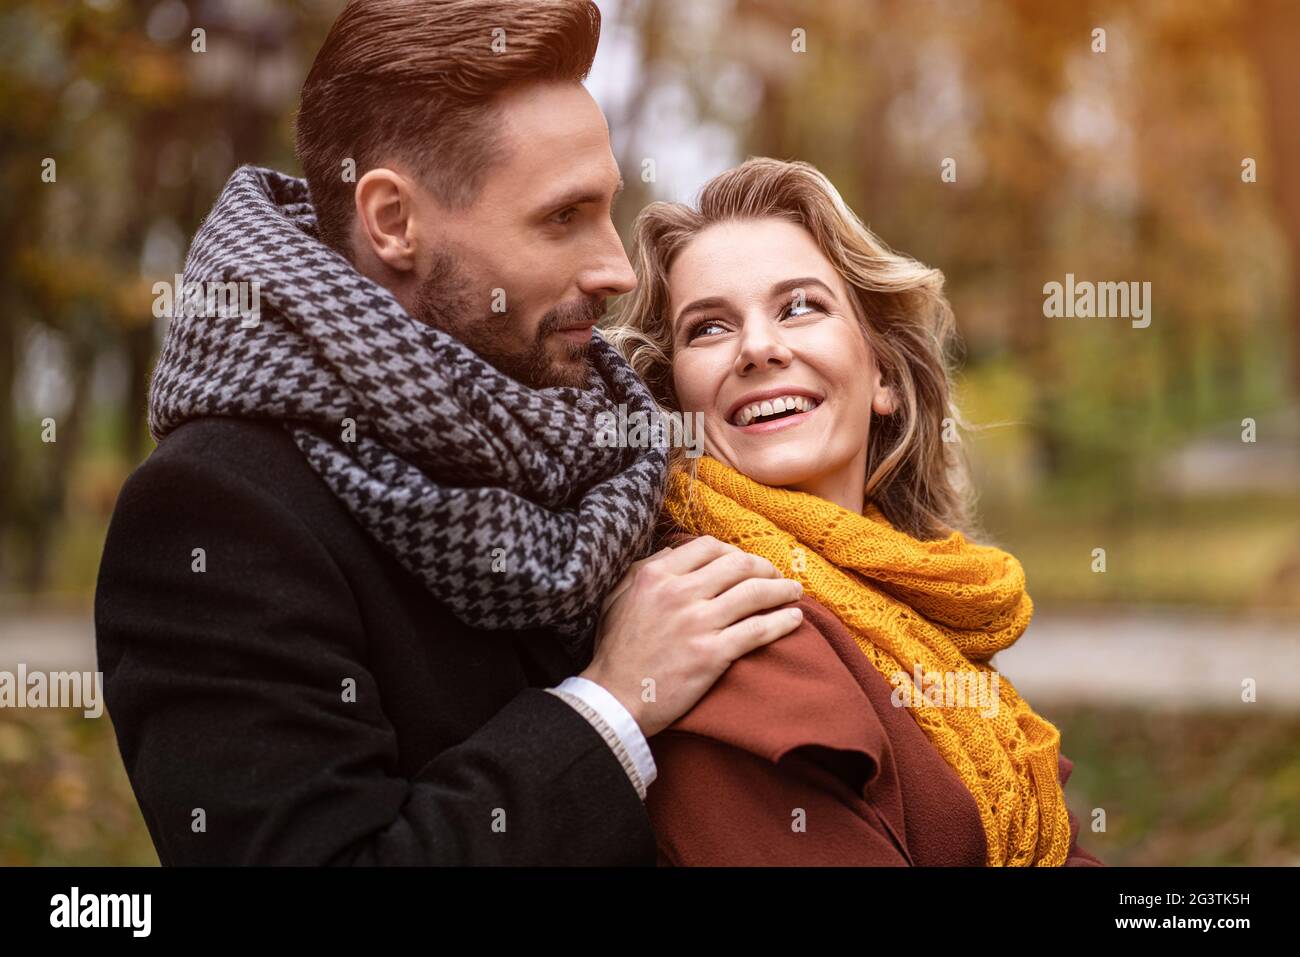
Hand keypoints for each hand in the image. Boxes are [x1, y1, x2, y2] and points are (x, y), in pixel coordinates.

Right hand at [582, 536, 803, 737]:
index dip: (732, 551)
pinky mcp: (712, 654)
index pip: (707, 546)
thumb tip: (673, 552)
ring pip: (754, 593)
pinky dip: (782, 622)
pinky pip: (758, 630)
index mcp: (656, 575)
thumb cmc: (615, 650)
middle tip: (775, 575)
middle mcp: (679, 593)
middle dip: (763, 566)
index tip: (742, 562)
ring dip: (781, 590)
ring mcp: (698, 623)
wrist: (614, 699)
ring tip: (794, 592)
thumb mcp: (618, 596)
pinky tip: (794, 619)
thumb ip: (645, 569)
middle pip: (738, 565)